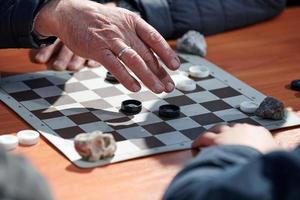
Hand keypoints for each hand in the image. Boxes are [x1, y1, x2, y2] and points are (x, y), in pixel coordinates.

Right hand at [34, 0, 179, 92]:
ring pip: (134, 60)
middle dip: (160, 72)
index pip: (155, 38)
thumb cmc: (99, 21)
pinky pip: (115, 66)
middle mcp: (125, 31)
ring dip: (148, 76)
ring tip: (158, 89)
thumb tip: (152, 55)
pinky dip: (126, 78)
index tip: (176, 66)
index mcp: (133, 22)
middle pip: (147, 54)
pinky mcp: (98, 50)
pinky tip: (135, 88)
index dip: (167, 53)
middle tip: (170, 86)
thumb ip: (135, 36)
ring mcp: (111, 40)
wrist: (70, 12)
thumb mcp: (121, 21)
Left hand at [192, 124, 280, 153]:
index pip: (248, 131)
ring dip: (212, 134)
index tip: (240, 140)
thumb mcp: (273, 153)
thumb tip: (271, 146)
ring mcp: (227, 133)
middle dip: (226, 133)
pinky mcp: (215, 139)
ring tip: (207, 140)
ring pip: (216, 129)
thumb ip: (270, 148)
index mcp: (258, 132)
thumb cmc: (264, 157)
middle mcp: (241, 128)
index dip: (242, 137)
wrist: (252, 158)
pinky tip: (195, 146)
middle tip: (221, 139)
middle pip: (231, 128)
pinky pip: (204, 138)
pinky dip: (199, 141)